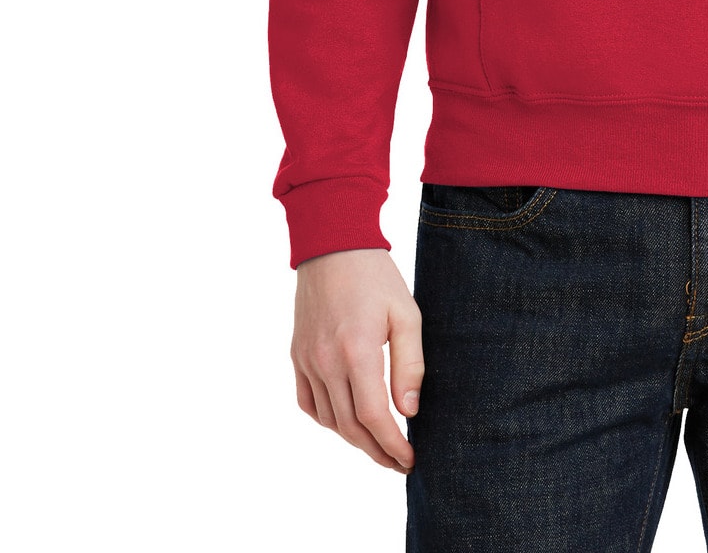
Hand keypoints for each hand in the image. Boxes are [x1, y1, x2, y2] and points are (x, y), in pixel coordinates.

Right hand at [291, 248, 423, 471]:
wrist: (332, 245)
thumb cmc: (376, 277)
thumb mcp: (407, 313)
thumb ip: (410, 364)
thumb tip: (409, 411)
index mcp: (356, 350)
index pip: (373, 416)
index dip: (392, 444)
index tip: (409, 459)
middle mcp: (326, 361)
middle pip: (350, 427)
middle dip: (376, 451)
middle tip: (398, 462)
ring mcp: (307, 360)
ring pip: (329, 419)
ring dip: (354, 439)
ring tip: (379, 444)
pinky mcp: (297, 355)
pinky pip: (309, 403)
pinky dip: (328, 420)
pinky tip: (347, 421)